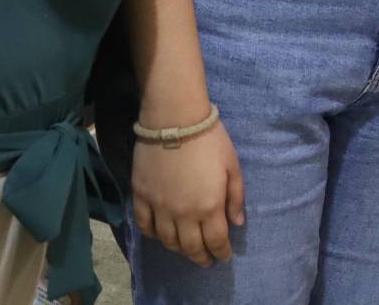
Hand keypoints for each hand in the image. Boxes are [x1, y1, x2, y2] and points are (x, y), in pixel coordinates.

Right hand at [133, 123, 244, 267]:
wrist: (174, 119)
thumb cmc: (210, 139)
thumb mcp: (232, 166)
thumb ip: (235, 197)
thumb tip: (237, 223)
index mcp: (209, 207)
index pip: (216, 241)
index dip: (221, 252)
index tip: (223, 256)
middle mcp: (183, 214)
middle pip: (191, 247)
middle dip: (201, 257)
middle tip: (206, 260)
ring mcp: (159, 207)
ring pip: (167, 241)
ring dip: (179, 249)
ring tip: (186, 248)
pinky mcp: (141, 197)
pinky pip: (145, 226)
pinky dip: (153, 235)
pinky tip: (161, 235)